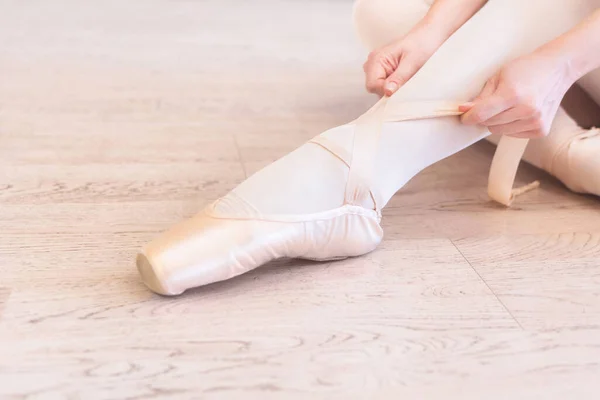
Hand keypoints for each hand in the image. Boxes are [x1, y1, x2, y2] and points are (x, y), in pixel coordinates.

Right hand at [363, 25, 445, 96]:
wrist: (427, 38)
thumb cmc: (422, 45)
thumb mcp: (412, 63)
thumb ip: (398, 78)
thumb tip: (387, 91)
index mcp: (377, 58)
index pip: (372, 84)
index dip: (385, 91)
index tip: (400, 89)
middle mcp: (373, 63)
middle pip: (374, 88)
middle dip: (389, 89)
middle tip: (405, 81)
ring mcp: (377, 68)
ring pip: (379, 89)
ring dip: (393, 88)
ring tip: (406, 78)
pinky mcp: (383, 71)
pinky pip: (384, 86)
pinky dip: (394, 86)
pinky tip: (403, 78)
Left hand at [460, 49, 574, 137]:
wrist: (557, 69)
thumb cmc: (525, 69)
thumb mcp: (499, 76)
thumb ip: (481, 97)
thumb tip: (463, 111)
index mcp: (513, 94)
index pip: (481, 115)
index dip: (468, 117)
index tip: (463, 115)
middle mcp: (526, 110)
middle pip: (488, 124)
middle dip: (485, 116)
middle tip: (493, 103)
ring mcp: (536, 121)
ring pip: (499, 131)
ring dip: (498, 122)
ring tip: (510, 105)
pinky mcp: (541, 130)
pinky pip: (513, 135)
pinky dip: (511, 126)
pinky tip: (520, 112)